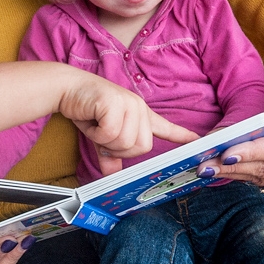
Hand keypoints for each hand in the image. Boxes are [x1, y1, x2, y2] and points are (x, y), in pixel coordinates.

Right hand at [58, 74, 196, 159]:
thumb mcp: (101, 136)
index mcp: (140, 114)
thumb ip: (110, 155)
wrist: (67, 88)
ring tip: (96, 125)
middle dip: (118, 150)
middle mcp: (139, 108)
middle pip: (142, 147)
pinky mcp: (116, 103)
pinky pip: (110, 134)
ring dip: (104, 141)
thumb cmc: (86, 109)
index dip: (181, 136)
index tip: (196, 141)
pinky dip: (96, 134)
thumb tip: (111, 175)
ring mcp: (130, 104)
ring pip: (125, 143)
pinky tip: (91, 120)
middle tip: (103, 137)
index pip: (165, 127)